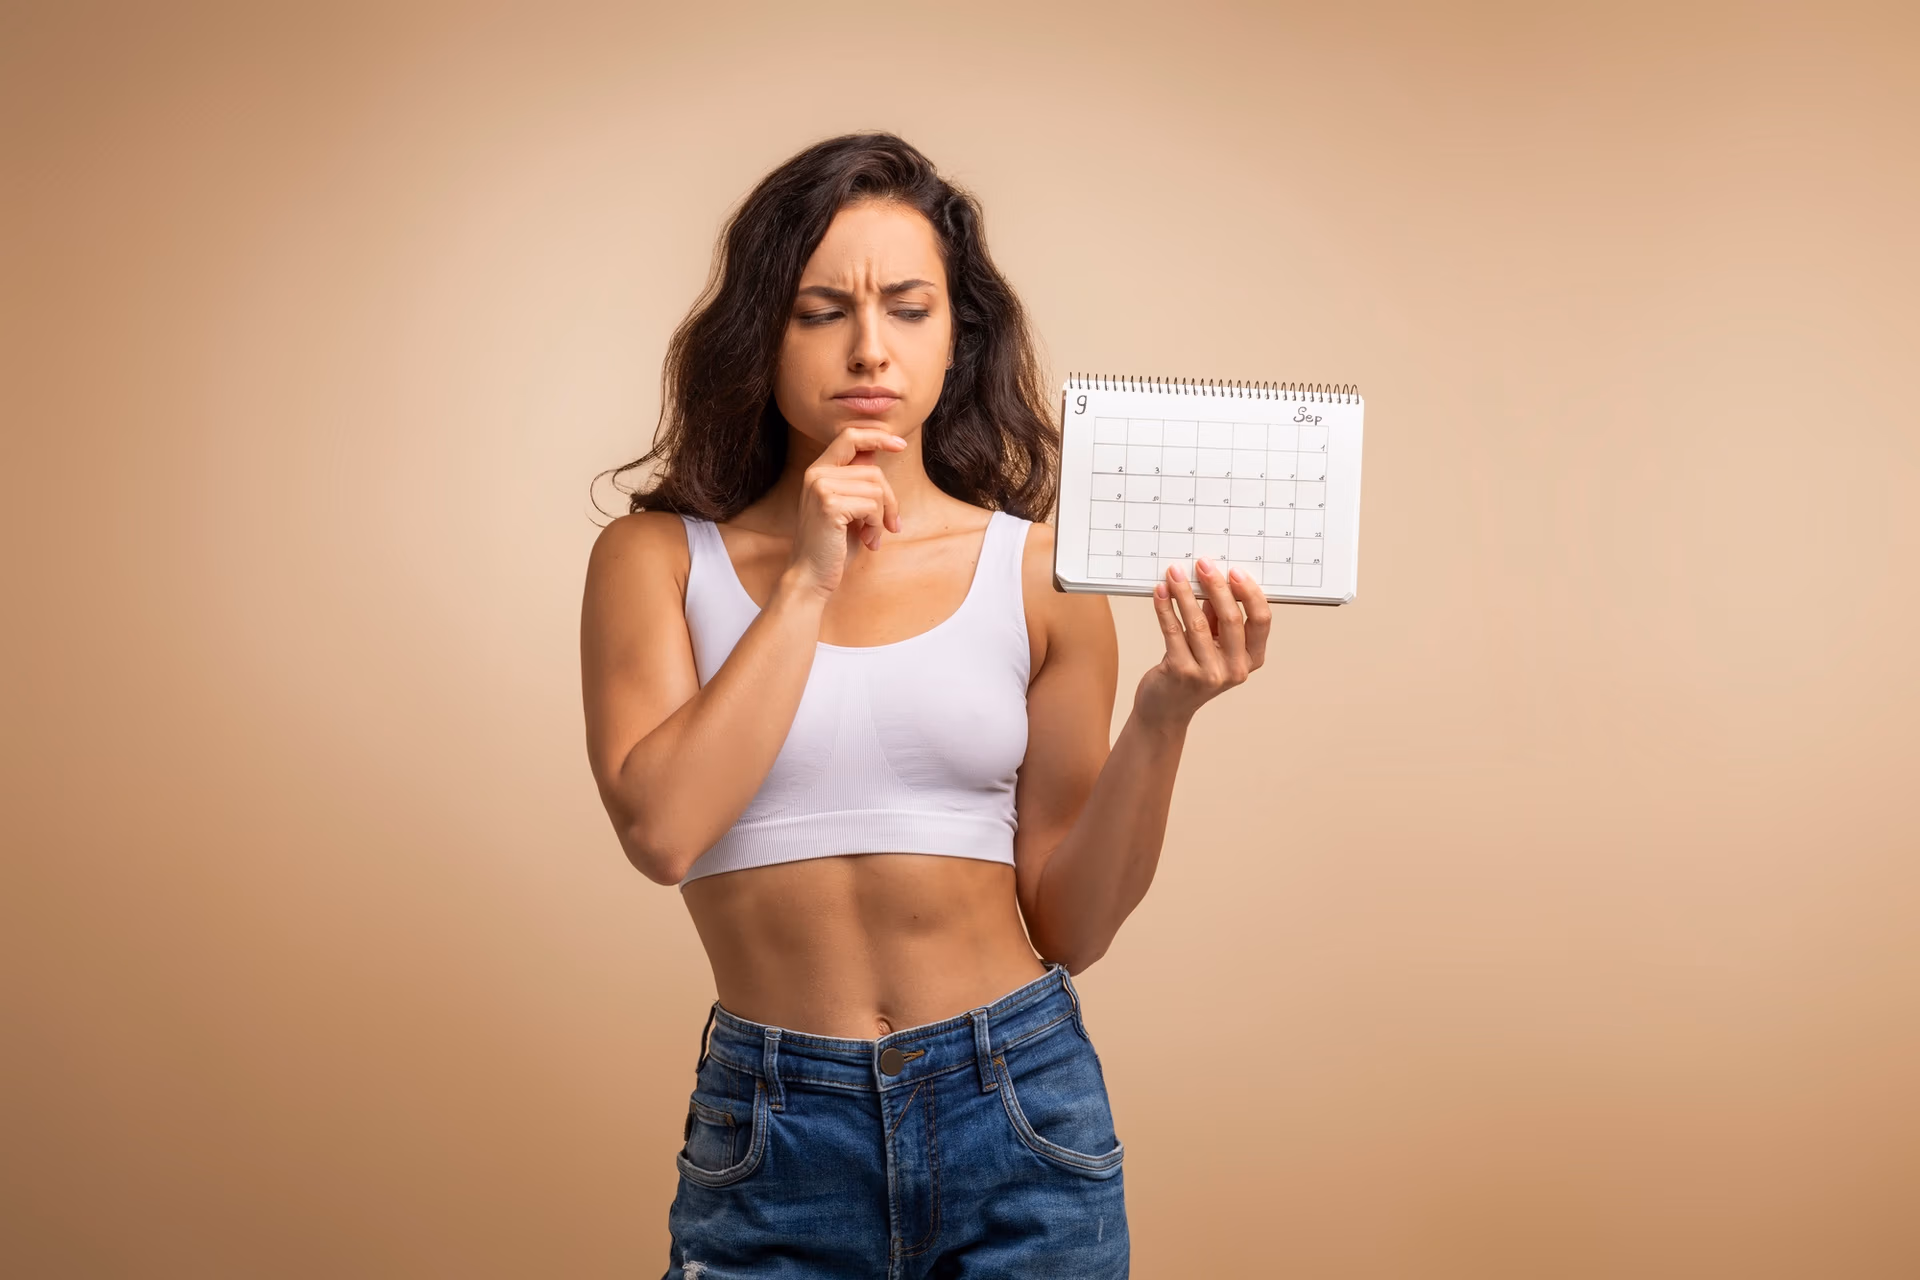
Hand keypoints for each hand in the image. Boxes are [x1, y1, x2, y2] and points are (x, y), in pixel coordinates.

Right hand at [786, 426, 905, 597]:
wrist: (811, 576)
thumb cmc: (834, 546)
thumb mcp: (849, 507)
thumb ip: (858, 480)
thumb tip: (877, 450)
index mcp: (818, 470)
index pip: (850, 437)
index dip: (877, 436)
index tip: (901, 444)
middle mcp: (816, 474)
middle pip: (873, 470)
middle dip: (890, 500)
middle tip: (891, 526)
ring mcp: (820, 487)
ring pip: (876, 489)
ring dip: (882, 517)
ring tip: (872, 537)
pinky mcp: (829, 505)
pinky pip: (872, 506)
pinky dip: (877, 526)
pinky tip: (867, 541)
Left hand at [1136, 557, 1270, 727]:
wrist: (1166, 708)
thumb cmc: (1192, 669)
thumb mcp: (1214, 644)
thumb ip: (1218, 616)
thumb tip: (1213, 577)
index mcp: (1252, 659)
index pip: (1261, 620)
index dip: (1249, 592)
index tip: (1233, 571)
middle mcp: (1235, 669)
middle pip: (1231, 618)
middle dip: (1216, 585)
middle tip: (1203, 564)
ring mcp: (1209, 674)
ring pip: (1198, 623)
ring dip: (1185, 592)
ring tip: (1174, 572)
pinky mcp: (1181, 673)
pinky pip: (1173, 631)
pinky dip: (1165, 608)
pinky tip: (1160, 592)